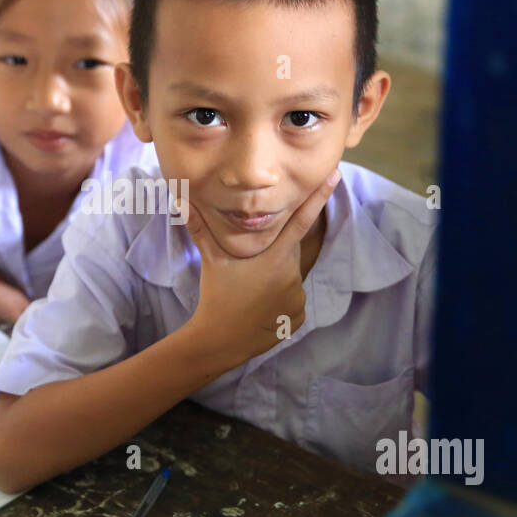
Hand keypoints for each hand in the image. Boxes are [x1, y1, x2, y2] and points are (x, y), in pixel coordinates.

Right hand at [181, 169, 339, 369]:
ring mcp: (297, 298)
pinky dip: (279, 300)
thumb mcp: (210, 260)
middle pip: (290, 251)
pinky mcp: (298, 317)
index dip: (318, 197)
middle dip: (276, 252)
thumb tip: (181, 201)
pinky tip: (260, 307)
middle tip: (252, 267)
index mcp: (274, 257)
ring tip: (251, 291)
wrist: (221, 341)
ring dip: (276, 278)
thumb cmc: (216, 297)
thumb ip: (199, 228)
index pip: (301, 221)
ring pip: (290, 277)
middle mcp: (292, 275)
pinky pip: (292, 300)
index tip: (335, 175)